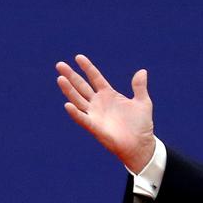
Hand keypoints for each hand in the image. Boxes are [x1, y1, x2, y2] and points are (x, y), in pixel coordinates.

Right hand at [56, 54, 155, 172]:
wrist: (141, 145)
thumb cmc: (141, 125)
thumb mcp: (143, 102)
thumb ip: (139, 87)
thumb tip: (142, 71)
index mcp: (109, 94)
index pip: (95, 77)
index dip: (87, 67)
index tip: (78, 57)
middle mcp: (98, 103)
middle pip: (81, 86)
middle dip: (71, 76)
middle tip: (60, 65)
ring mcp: (95, 114)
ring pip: (78, 99)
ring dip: (69, 90)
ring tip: (60, 78)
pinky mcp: (95, 127)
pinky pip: (83, 119)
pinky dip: (75, 113)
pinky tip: (68, 105)